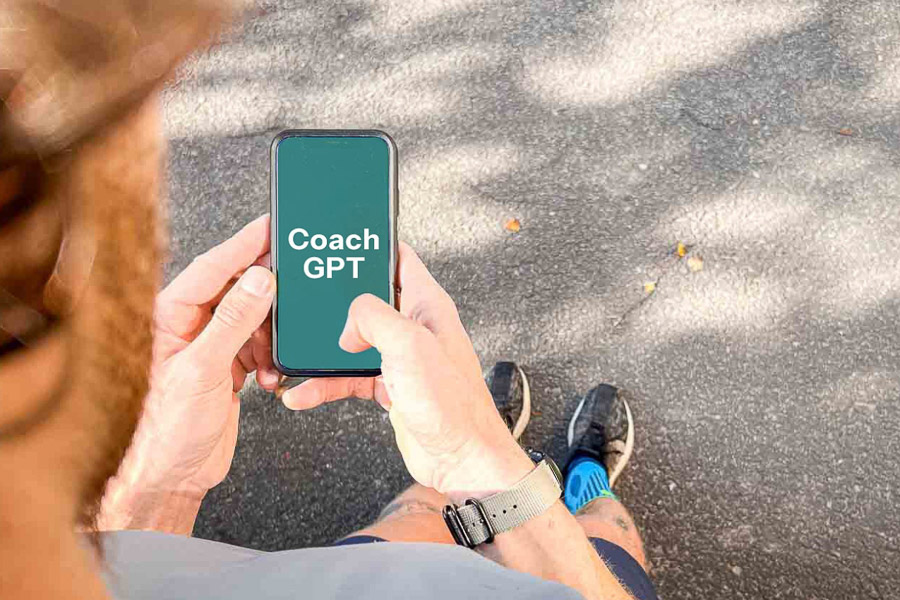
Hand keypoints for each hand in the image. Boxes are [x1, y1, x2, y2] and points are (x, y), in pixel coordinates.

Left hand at [100, 215, 275, 530]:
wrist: (171, 478)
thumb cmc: (163, 431)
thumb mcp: (201, 370)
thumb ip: (233, 322)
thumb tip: (258, 281)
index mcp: (168, 318)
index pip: (210, 269)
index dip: (243, 245)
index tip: (270, 227)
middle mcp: (187, 327)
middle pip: (236, 291)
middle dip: (266, 296)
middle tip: (293, 287)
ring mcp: (208, 347)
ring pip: (252, 319)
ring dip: (270, 336)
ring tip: (273, 357)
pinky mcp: (226, 368)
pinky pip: (257, 347)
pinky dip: (270, 359)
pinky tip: (270, 376)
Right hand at [282, 243, 532, 500]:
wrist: (461, 460)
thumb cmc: (451, 405)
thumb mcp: (408, 345)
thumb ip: (373, 317)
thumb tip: (348, 323)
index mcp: (428, 305)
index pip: (401, 259)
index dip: (373, 246)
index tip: (344, 241)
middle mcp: (415, 328)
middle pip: (369, 300)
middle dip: (336, 299)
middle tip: (305, 295)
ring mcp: (402, 358)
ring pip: (354, 342)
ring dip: (324, 350)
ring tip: (295, 353)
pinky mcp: (391, 387)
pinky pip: (350, 378)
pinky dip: (326, 385)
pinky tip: (304, 394)